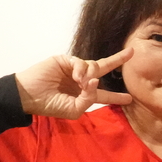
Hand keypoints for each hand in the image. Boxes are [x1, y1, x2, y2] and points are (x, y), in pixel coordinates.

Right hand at [15, 49, 134, 117]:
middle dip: (118, 60)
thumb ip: (89, 99)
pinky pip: (82, 62)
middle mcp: (82, 80)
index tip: (129, 98)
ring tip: (81, 83)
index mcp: (84, 94)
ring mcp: (74, 69)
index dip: (116, 97)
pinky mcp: (65, 60)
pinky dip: (82, 69)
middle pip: (104, 69)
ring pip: (95, 65)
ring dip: (92, 75)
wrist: (29, 96)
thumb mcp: (74, 109)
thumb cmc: (50, 105)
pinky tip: (77, 77)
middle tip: (132, 52)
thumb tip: (96, 81)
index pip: (104, 95)